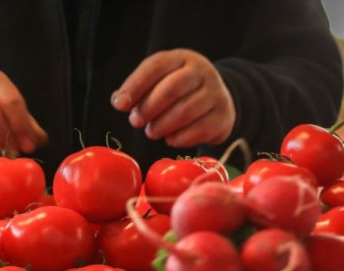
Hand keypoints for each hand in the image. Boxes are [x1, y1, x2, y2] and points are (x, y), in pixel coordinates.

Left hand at [111, 49, 235, 147]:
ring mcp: (216, 93)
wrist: (217, 100)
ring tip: (151, 132)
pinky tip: (170, 139)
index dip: (135, 86)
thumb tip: (119, 101)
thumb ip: (138, 90)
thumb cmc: (179, 91)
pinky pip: (200, 129)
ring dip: (162, 125)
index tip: (119, 105)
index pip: (156, 66)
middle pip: (172, 88)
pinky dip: (180, 138)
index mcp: (181, 58)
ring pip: (186, 111)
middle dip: (149, 108)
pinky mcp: (223, 116)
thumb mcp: (160, 81)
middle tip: (135, 122)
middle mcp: (202, 72)